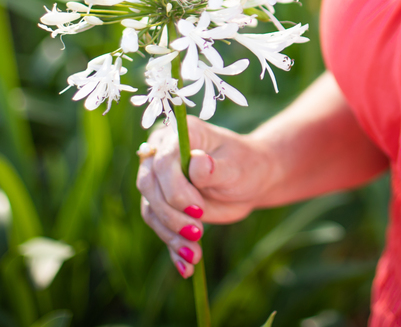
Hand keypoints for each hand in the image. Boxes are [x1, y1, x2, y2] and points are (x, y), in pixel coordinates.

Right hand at [136, 115, 276, 277]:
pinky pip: (159, 227)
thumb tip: (196, 163)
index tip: (198, 209)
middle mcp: (162, 154)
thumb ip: (214, 167)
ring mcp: (159, 180)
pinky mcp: (163, 204)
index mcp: (180, 134)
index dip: (175, 189)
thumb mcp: (236, 166)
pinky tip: (186, 267)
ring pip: (151, 210)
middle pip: (149, 186)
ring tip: (196, 254)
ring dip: (171, 235)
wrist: (251, 180)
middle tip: (197, 232)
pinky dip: (172, 247)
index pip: (162, 162)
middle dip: (170, 214)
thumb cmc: (246, 165)